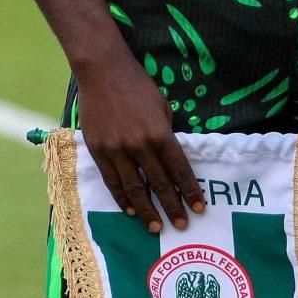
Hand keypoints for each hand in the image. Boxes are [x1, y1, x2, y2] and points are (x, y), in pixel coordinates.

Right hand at [74, 53, 203, 233]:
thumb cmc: (137, 85)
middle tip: (181, 225)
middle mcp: (139, 146)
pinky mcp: (98, 150)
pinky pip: (112, 180)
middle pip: (159, 184)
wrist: (101, 71)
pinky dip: (122, 198)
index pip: (179, 170)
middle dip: (173, 207)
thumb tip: (168, 157)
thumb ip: (166, 133)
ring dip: (148, 211)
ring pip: (134, 188)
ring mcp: (116, 149)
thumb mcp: (162, 107)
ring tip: (156, 227)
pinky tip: (131, 210)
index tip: (199, 208)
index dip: (190, 191)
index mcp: (160, 134)